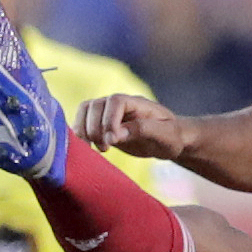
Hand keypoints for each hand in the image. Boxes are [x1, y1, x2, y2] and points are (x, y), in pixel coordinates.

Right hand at [73, 92, 188, 160]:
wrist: (168, 141)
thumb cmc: (170, 137)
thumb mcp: (165, 134)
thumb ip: (142, 130)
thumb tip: (115, 134)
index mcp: (136, 102)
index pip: (115, 102)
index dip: (109, 120)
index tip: (112, 141)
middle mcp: (120, 104)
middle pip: (95, 105)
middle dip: (94, 128)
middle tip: (105, 148)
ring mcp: (109, 113)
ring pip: (84, 111)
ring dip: (84, 131)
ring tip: (95, 149)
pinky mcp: (102, 124)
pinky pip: (83, 122)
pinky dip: (81, 135)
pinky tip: (89, 148)